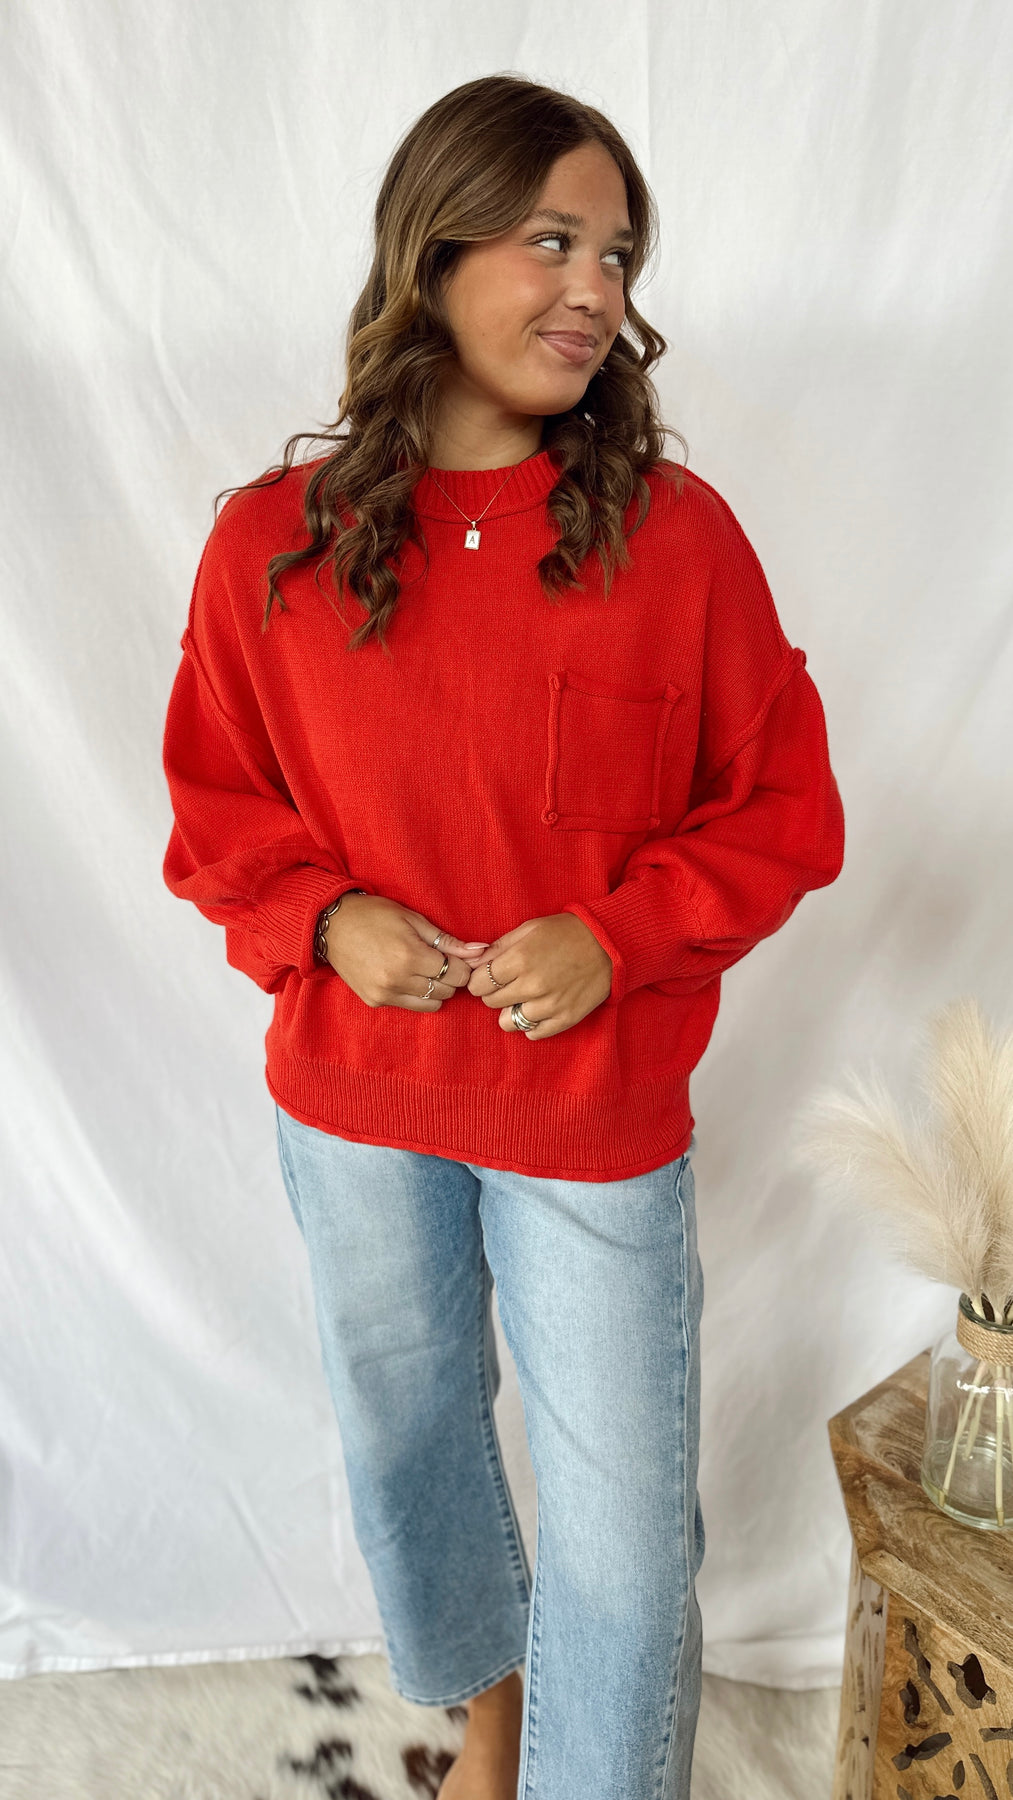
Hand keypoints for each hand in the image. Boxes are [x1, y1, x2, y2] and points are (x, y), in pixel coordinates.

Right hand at [322, 893, 489, 1010]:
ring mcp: (385, 993)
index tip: (456, 956)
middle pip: (447, 991)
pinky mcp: (375, 1001)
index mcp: (410, 956)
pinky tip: (405, 975)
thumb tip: (480, 951)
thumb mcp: (413, 920)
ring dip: (435, 989)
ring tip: (423, 969)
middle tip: (440, 960)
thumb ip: (448, 941)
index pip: (456, 974)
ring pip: (432, 1004)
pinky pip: (410, 1005)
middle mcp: (398, 979)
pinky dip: (415, 994)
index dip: (462, 965)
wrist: (332, 926)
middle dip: (450, 977)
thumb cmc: (375, 915)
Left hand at [464, 914, 613, 1038]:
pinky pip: (533, 1034)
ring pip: (508, 1022)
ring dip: (511, 1011)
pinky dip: (531, 1024)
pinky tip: (538, 1009)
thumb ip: (498, 947)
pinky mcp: (565, 1019)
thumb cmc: (566, 933)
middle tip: (509, 984)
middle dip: (495, 993)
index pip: (478, 984)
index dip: (480, 980)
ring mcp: (549, 1005)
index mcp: (519, 959)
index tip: (488, 977)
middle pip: (490, 1002)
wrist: (609, 945)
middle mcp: (532, 985)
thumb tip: (472, 963)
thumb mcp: (529, 929)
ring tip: (524, 998)